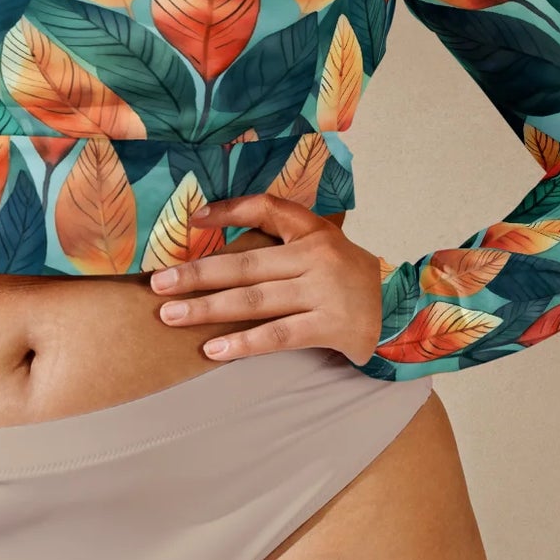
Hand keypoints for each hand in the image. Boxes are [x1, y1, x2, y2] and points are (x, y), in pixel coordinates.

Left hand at [148, 194, 384, 365]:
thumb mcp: (322, 244)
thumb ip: (282, 236)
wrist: (401, 312)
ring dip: (208, 310)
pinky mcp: (330, 327)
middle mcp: (317, 258)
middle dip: (197, 274)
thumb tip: (215, 228)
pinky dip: (243, 343)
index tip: (191, 219)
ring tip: (170, 315)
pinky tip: (212, 350)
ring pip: (255, 300)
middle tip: (158, 284)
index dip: (228, 211)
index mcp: (313, 231)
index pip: (266, 209)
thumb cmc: (347, 277)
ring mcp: (323, 293)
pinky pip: (278, 336)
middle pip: (246, 264)